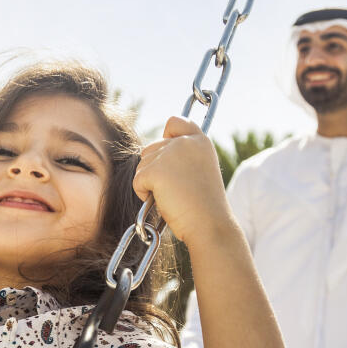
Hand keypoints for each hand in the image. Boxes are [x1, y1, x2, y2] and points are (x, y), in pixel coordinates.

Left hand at [131, 116, 235, 250]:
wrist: (209, 225)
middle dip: (154, 168)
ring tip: (171, 197)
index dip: (166, 136)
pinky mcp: (156, 170)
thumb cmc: (204, 207)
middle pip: (152, 147)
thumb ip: (182, 157)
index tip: (168, 156)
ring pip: (142, 164)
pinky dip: (144, 193)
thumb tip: (152, 155)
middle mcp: (186, 141)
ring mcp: (170, 153)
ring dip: (149, 182)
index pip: (175, 122)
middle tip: (174, 190)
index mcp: (201, 141)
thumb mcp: (199, 171)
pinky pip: (137, 180)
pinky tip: (163, 202)